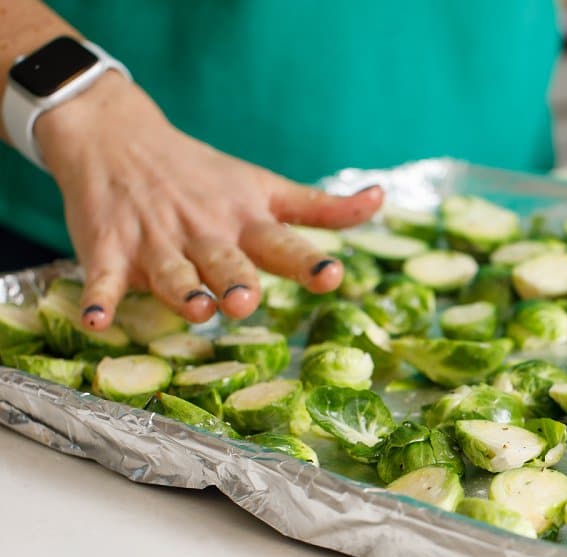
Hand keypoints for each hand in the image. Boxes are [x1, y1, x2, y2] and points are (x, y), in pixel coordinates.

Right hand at [36, 73, 383, 330]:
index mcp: (247, 222)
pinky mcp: (110, 249)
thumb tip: (382, 199)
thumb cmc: (205, 176)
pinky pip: (103, 279)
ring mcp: (157, 243)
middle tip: (247, 301)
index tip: (334, 275)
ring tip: (198, 309)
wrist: (117, 136)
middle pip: (227, 264)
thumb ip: (322, 207)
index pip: (284, 244)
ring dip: (184, 292)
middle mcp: (206, 234)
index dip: (310, 262)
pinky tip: (96, 321)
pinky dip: (99, 299)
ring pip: (172, 274)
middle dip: (238, 283)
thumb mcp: (266, 187)